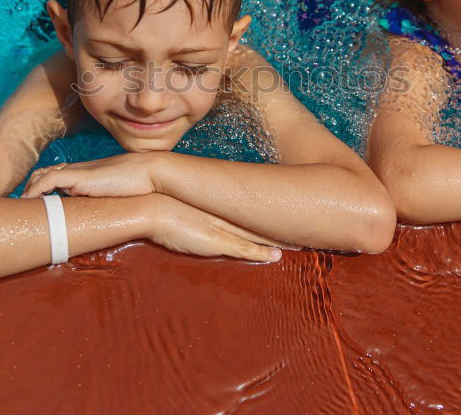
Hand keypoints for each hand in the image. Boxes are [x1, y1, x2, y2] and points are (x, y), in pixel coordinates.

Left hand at [21, 153, 155, 198]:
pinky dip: (35, 190)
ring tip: (18, 210)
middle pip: (42, 173)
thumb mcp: (116, 197)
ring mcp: (77, 172)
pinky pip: (47, 180)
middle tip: (20, 211)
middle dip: (29, 189)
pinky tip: (28, 203)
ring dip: (28, 191)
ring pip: (40, 176)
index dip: (40, 188)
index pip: (54, 176)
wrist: (149, 173)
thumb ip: (105, 204)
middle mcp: (77, 170)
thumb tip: (103, 223)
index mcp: (85, 174)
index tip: (31, 206)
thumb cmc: (139, 187)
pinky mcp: (78, 177)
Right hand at [144, 194, 294, 262]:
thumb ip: (196, 206)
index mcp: (221, 201)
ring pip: (259, 234)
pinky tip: (277, 258)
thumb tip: (198, 208)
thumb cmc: (161, 202)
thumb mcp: (184, 202)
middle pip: (263, 218)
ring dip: (280, 239)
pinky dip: (261, 253)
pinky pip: (244, 250)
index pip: (254, 205)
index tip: (291, 211)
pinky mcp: (215, 242)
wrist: (150, 207)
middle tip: (310, 224)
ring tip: (302, 243)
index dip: (274, 210)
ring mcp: (223, 227)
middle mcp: (226, 212)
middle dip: (286, 223)